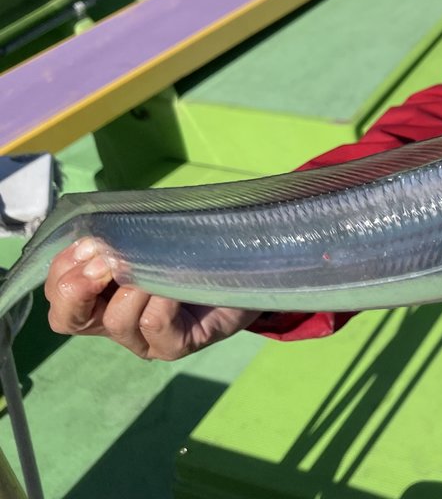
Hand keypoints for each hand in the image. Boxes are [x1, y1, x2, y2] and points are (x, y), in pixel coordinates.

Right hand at [45, 238, 260, 360]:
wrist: (253, 269)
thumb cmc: (199, 250)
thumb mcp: (156, 237)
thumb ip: (126, 234)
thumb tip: (101, 224)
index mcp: (102, 299)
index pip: (58, 296)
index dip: (62, 270)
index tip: (90, 243)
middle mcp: (117, 325)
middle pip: (67, 319)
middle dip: (78, 286)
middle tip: (105, 260)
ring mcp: (146, 341)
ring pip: (115, 320)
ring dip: (130, 285)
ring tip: (150, 264)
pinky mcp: (176, 347)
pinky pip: (153, 323)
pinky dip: (160, 297)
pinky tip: (178, 282)